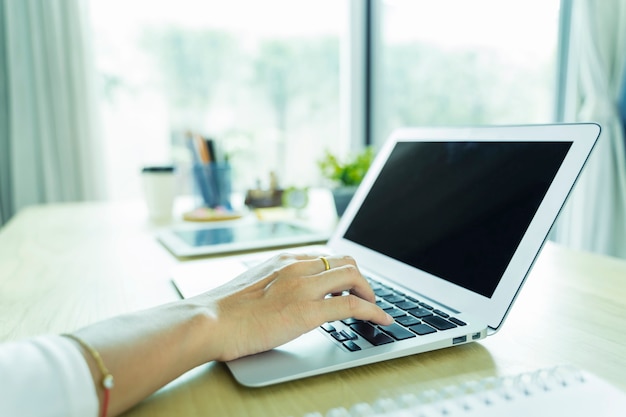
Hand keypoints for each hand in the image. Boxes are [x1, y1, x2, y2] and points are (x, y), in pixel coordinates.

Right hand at [192, 253, 392, 360]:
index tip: (346, 284)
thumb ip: (273, 285)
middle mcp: (296, 267)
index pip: (324, 256)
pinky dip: (372, 310)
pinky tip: (380, 318)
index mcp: (283, 260)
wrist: (207, 321)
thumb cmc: (221, 311)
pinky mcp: (308, 311)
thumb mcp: (251, 286)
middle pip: (344, 261)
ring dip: (369, 291)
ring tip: (373, 306)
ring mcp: (303, 287)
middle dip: (359, 278)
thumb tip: (282, 298)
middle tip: (363, 294)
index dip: (341, 270)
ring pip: (353, 276)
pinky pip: (352, 305)